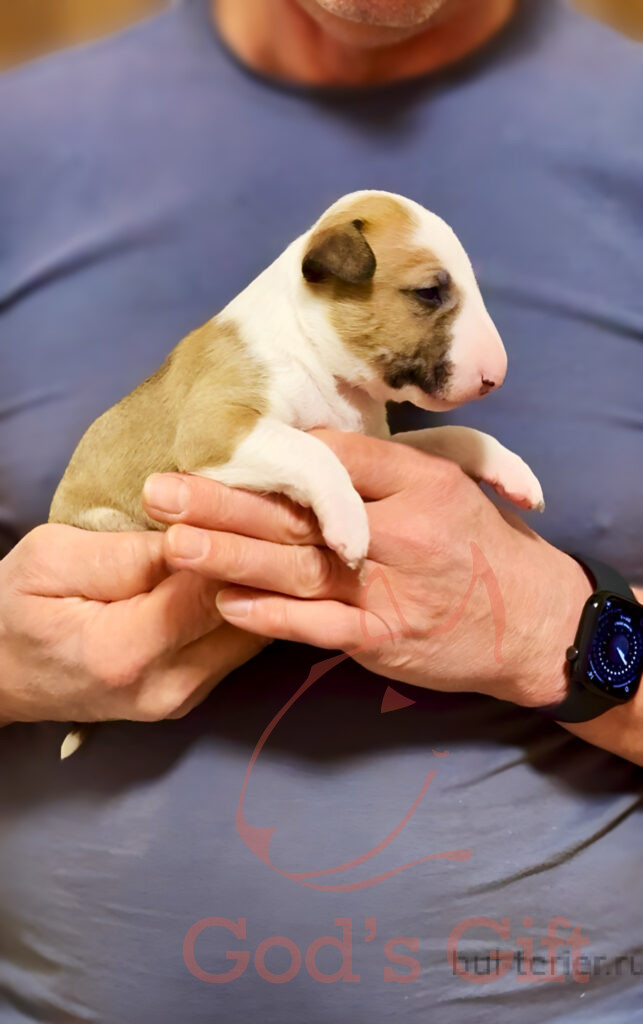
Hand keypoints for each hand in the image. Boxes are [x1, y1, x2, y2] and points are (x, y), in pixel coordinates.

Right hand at [0, 525, 267, 724]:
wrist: (0, 674)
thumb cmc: (15, 607)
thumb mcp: (52, 559)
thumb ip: (126, 554)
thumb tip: (196, 538)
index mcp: (124, 652)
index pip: (209, 591)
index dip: (233, 543)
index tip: (245, 501)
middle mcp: (167, 687)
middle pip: (248, 616)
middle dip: (261, 560)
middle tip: (270, 511)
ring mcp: (184, 698)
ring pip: (256, 631)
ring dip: (262, 582)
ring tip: (264, 532)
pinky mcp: (194, 695)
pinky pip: (241, 643)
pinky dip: (251, 603)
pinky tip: (246, 565)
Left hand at [143, 431, 592, 708]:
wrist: (536, 624)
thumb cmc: (485, 549)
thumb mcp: (452, 486)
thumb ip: (385, 469)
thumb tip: (313, 446)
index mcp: (420, 481)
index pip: (337, 457)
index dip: (274, 455)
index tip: (217, 448)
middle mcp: (402, 530)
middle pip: (302, 511)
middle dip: (226, 501)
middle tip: (161, 491)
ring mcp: (391, 588)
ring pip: (300, 567)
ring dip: (233, 556)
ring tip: (174, 543)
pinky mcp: (384, 638)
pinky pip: (318, 626)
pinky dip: (271, 616)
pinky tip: (224, 603)